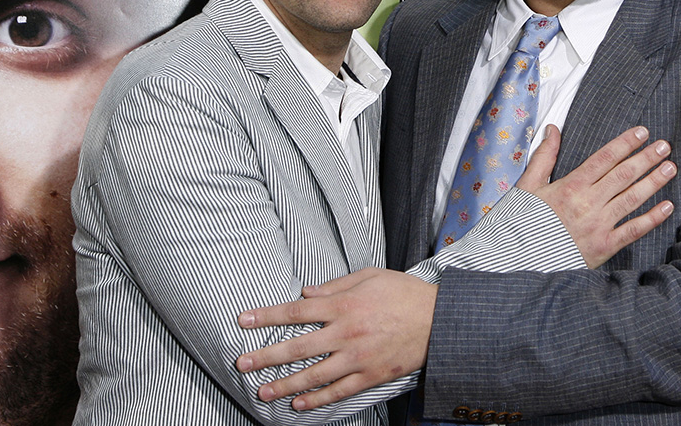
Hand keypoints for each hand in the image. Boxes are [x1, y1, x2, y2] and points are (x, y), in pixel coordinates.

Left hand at [236, 268, 435, 409]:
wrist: (438, 320)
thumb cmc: (404, 293)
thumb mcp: (369, 276)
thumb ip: (335, 285)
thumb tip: (306, 293)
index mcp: (344, 305)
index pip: (296, 312)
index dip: (267, 316)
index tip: (243, 321)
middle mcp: (346, 333)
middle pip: (297, 347)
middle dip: (266, 356)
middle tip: (242, 364)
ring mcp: (358, 358)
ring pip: (314, 375)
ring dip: (285, 385)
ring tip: (263, 392)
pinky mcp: (370, 375)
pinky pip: (338, 391)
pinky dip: (317, 400)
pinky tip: (299, 405)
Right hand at [516, 125, 674, 267]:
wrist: (519, 258)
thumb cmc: (523, 221)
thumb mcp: (528, 185)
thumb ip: (544, 156)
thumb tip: (553, 129)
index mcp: (570, 186)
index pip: (604, 158)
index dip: (625, 143)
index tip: (642, 132)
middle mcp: (588, 203)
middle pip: (623, 175)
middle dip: (646, 158)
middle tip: (664, 146)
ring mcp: (598, 225)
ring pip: (632, 199)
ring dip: (653, 182)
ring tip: (670, 168)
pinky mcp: (604, 246)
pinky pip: (633, 230)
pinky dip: (652, 219)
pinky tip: (667, 206)